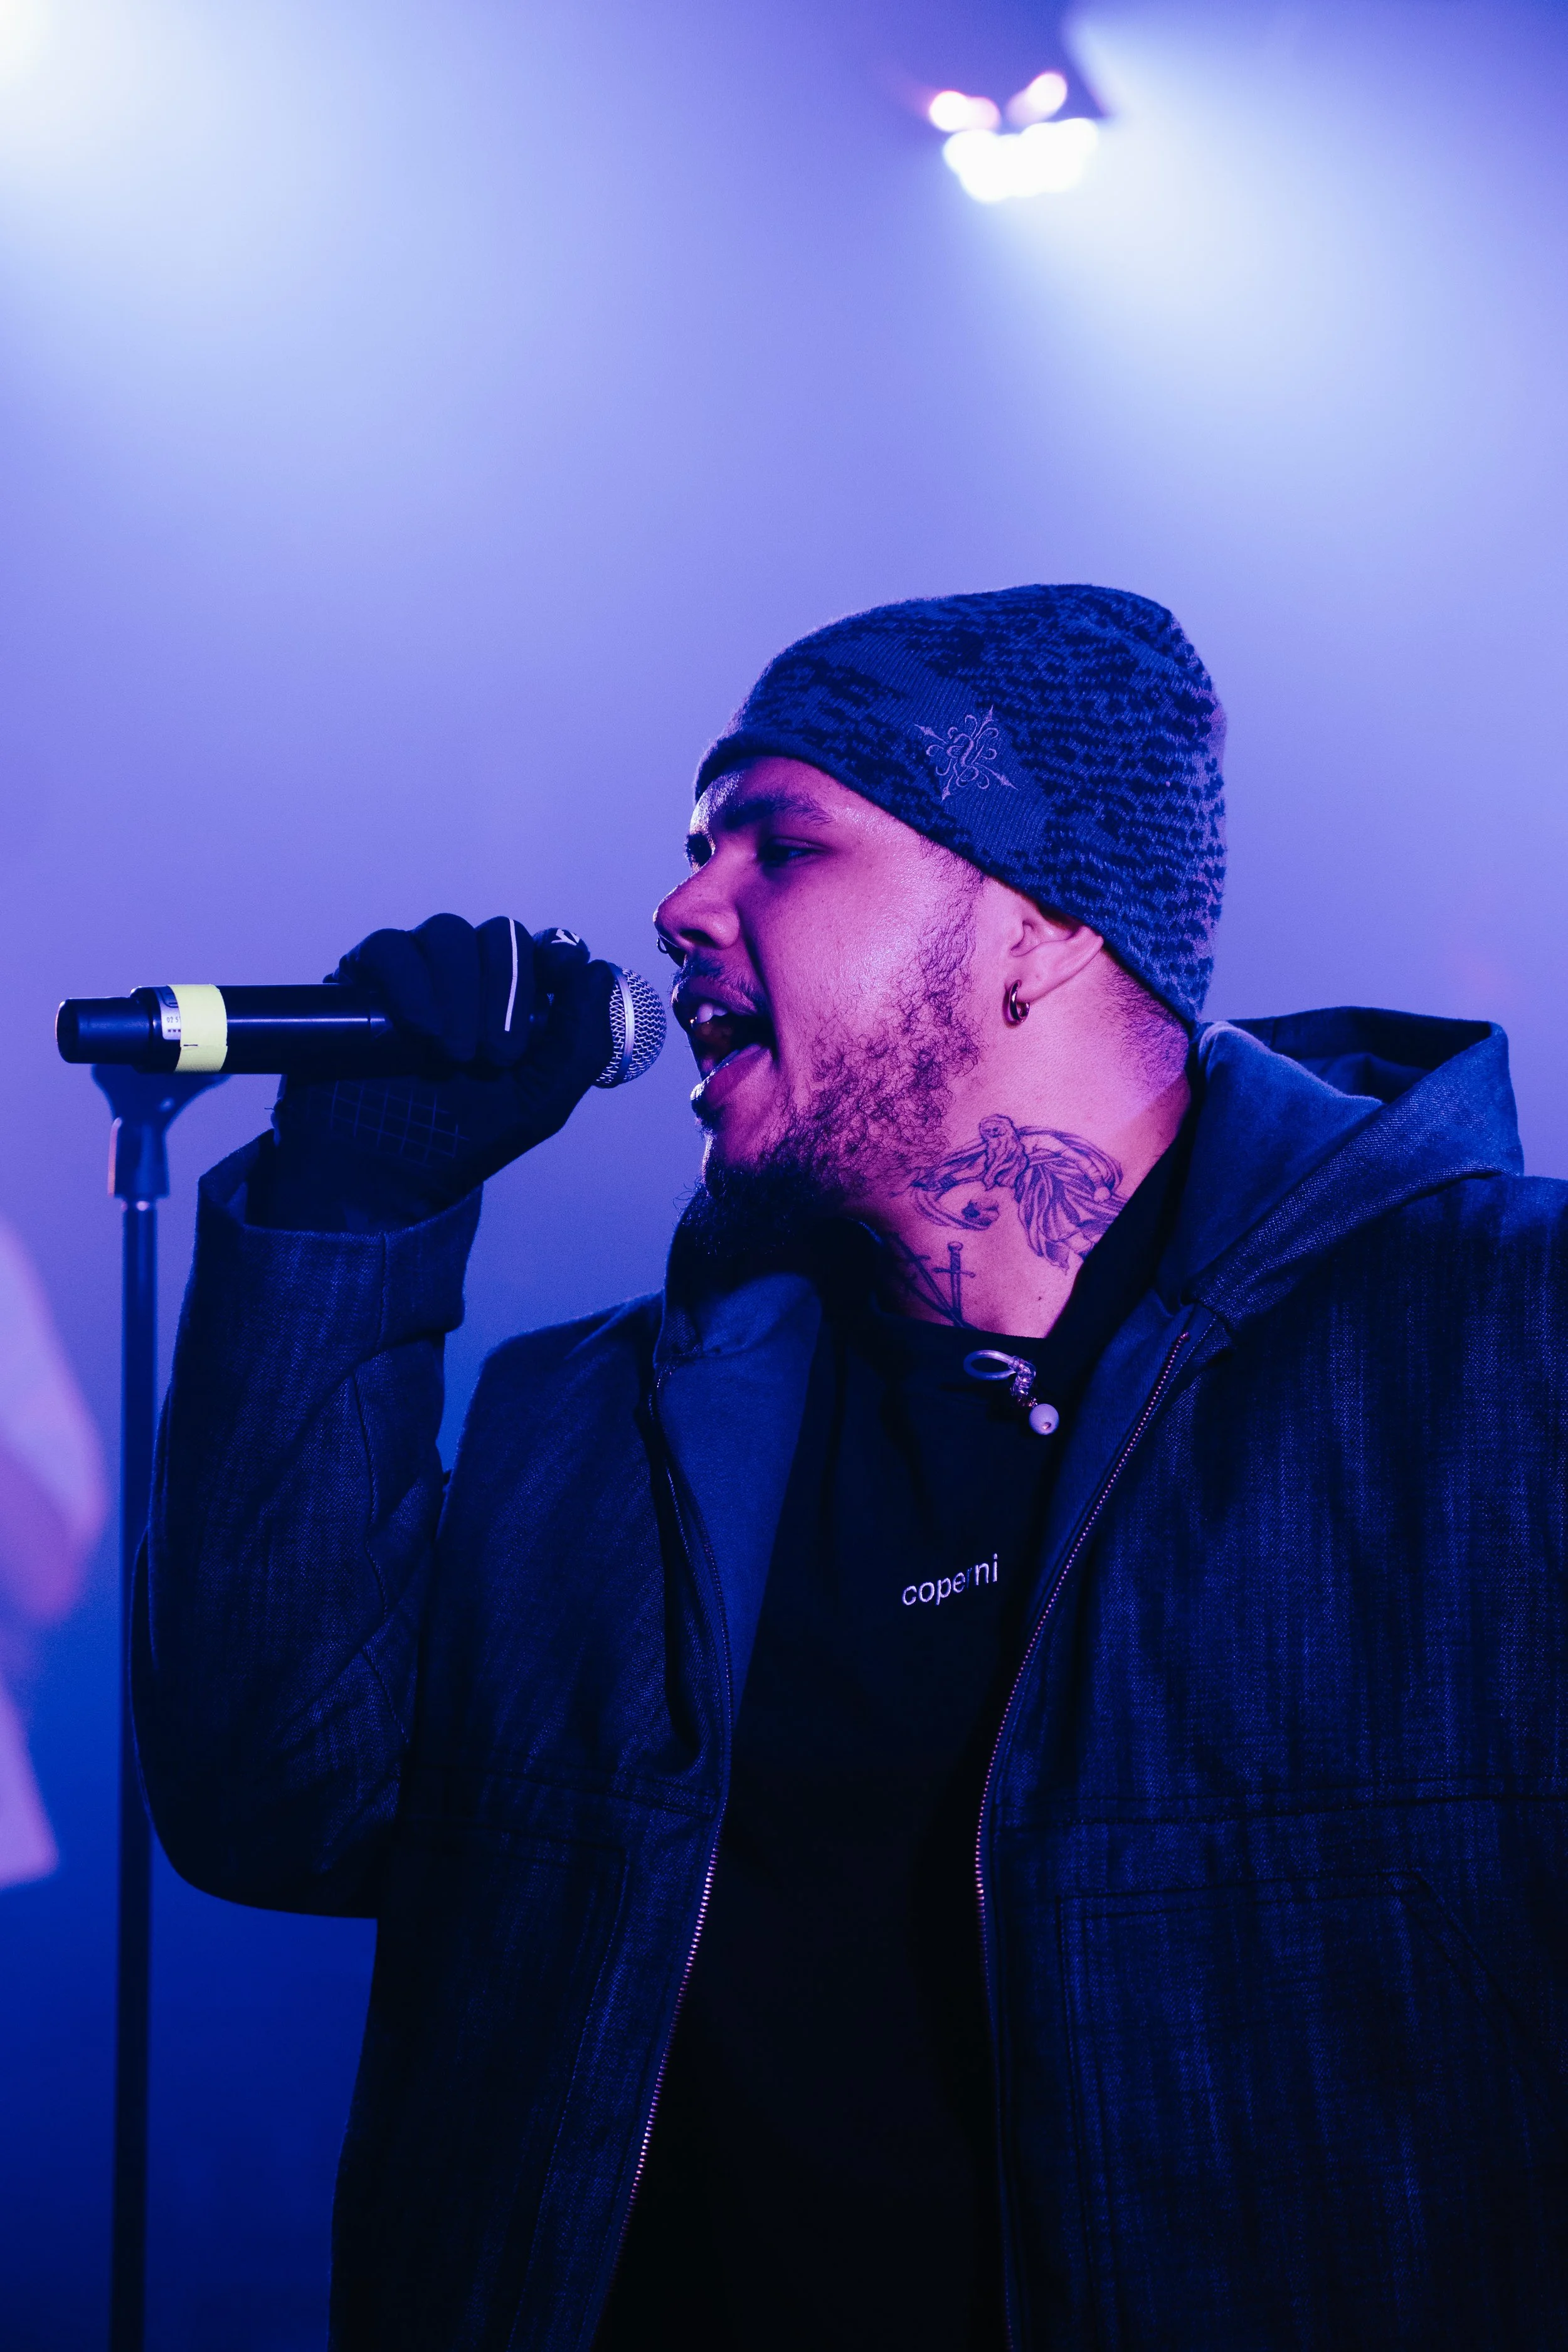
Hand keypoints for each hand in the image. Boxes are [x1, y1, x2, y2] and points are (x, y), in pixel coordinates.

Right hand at [250, 915, 615, 1228]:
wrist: (394, 1174)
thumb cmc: (469, 1137)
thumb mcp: (543, 1099)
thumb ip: (582, 1040)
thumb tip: (598, 970)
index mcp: (518, 1001)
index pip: (545, 949)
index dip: (557, 954)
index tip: (560, 973)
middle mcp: (469, 977)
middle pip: (501, 935)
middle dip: (508, 990)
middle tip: (499, 1056)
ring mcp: (417, 973)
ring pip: (449, 933)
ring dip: (462, 991)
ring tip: (456, 1054)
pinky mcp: (363, 980)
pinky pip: (390, 948)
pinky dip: (411, 981)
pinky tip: (422, 1028)